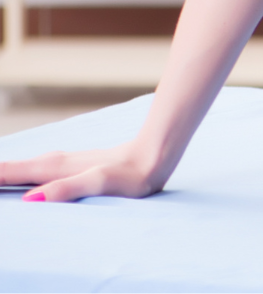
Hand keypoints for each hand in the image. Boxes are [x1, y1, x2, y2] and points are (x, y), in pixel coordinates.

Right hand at [0, 141, 162, 201]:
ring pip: (16, 169)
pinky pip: (30, 171)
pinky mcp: (67, 167)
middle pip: (4, 170)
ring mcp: (57, 163)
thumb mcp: (99, 183)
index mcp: (49, 169)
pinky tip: (15, 181)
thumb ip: (67, 189)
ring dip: (0, 175)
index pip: (3, 174)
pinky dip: (13, 174)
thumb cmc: (129, 174)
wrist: (153, 156)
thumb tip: (32, 201)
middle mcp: (48, 163)